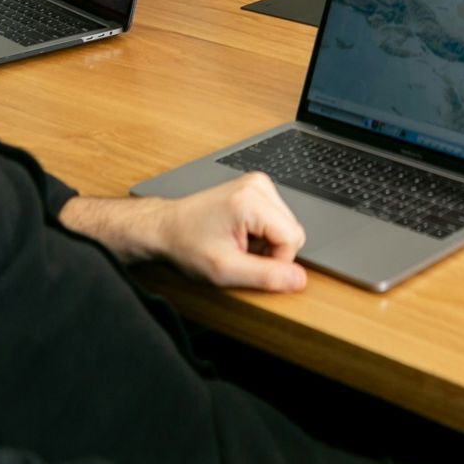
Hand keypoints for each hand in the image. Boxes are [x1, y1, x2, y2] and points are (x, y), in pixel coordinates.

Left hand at [151, 173, 306, 291]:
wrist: (164, 228)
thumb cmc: (186, 245)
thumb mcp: (225, 270)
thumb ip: (265, 276)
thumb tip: (299, 279)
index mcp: (251, 200)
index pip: (293, 238)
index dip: (276, 261)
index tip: (247, 264)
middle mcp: (258, 185)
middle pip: (293, 230)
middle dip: (272, 251)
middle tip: (240, 254)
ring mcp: (257, 184)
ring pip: (287, 226)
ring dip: (267, 243)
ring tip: (237, 243)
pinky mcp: (256, 188)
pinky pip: (277, 219)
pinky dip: (262, 233)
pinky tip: (239, 234)